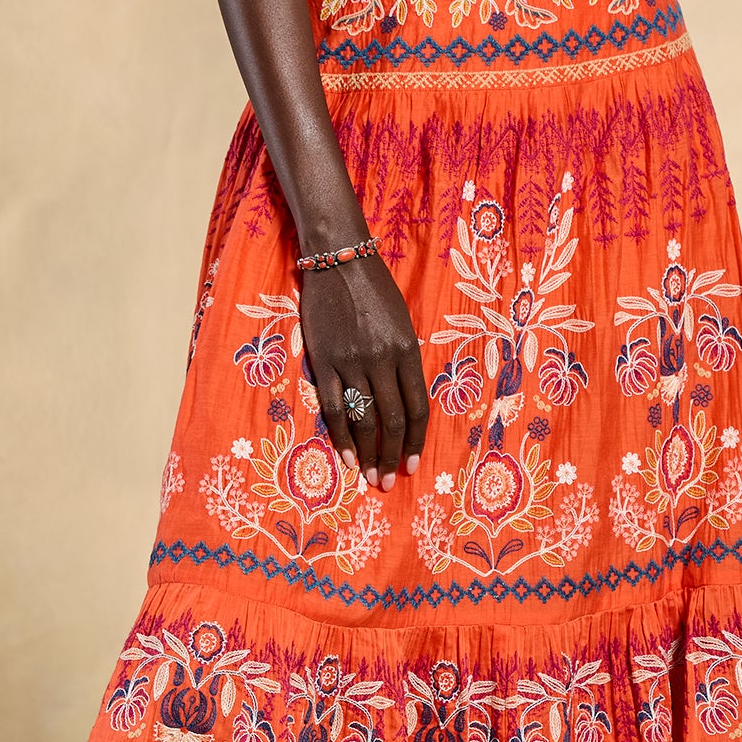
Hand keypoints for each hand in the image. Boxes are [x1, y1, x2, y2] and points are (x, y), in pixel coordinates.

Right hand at [300, 256, 429, 491]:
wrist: (339, 259)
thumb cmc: (374, 291)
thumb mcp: (402, 325)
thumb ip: (404, 364)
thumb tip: (402, 405)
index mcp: (407, 351)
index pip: (417, 408)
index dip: (415, 442)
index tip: (411, 466)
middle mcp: (382, 360)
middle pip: (391, 420)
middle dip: (391, 456)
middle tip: (387, 482)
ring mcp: (352, 362)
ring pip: (363, 419)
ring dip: (367, 454)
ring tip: (368, 477)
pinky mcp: (325, 361)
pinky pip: (334, 407)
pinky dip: (341, 436)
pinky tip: (346, 457)